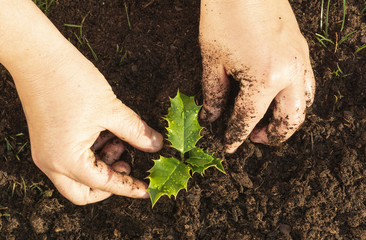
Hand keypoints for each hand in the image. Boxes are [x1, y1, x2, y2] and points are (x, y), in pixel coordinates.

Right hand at [0, 0, 162, 204]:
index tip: (147, 189)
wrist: (38, 55)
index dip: (129, 186)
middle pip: (82, 193)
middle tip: (128, 164)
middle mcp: (51, 162)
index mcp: (66, 159)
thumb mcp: (110, 109)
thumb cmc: (70, 81)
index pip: (104, 184)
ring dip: (101, 165)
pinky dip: (91, 154)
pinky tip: (105, 133)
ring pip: (77, 176)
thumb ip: (135, 131)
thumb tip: (155, 145)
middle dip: (109, 185)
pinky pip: (70, 159)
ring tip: (118, 140)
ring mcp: (46, 152)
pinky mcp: (47, 140)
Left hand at [199, 0, 314, 152]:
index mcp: (264, 79)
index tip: (229, 146)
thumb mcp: (212, 60)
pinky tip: (279, 98)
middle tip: (254, 138)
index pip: (249, 119)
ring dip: (289, 121)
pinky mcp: (302, 50)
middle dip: (272, 136)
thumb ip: (214, 94)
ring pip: (305, 105)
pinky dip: (296, 100)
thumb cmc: (224, 16)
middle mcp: (289, 74)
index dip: (236, 136)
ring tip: (268, 123)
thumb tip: (212, 117)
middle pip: (289, 120)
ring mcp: (300, 61)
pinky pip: (307, 85)